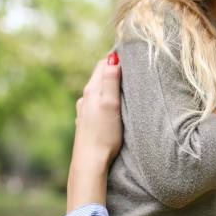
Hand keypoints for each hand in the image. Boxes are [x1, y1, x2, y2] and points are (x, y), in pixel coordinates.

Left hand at [66, 52, 121, 212]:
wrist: (90, 162)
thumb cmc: (104, 134)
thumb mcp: (110, 104)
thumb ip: (111, 80)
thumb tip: (113, 58)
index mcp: (91, 90)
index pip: (102, 64)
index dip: (115, 57)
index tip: (130, 53)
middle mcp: (85, 99)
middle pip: (99, 76)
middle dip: (113, 69)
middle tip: (130, 65)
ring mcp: (85, 111)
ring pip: (98, 91)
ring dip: (110, 85)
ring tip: (124, 84)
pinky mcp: (87, 123)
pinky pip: (98, 104)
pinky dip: (106, 99)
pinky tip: (113, 106)